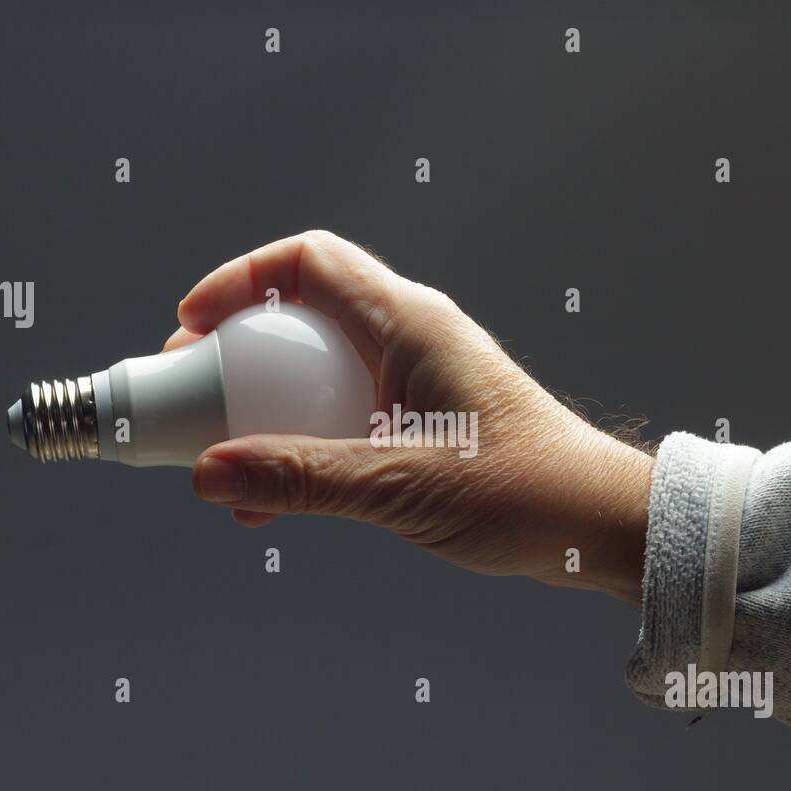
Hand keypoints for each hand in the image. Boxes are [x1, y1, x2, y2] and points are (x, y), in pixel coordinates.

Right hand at [166, 230, 652, 603]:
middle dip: (238, 352)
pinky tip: (271, 501)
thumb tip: (209, 472)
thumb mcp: (397, 486)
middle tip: (194, 393)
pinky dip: (301, 447)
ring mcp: (419, 381)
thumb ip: (301, 479)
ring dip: (266, 408)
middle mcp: (412, 339)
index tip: (191, 325)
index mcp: (410, 323)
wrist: (599, 527)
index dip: (239, 280)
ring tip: (221, 454)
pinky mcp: (424, 425)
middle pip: (302, 316)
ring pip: (318, 374)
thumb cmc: (526, 490)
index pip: (309, 262)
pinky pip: (343, 418)